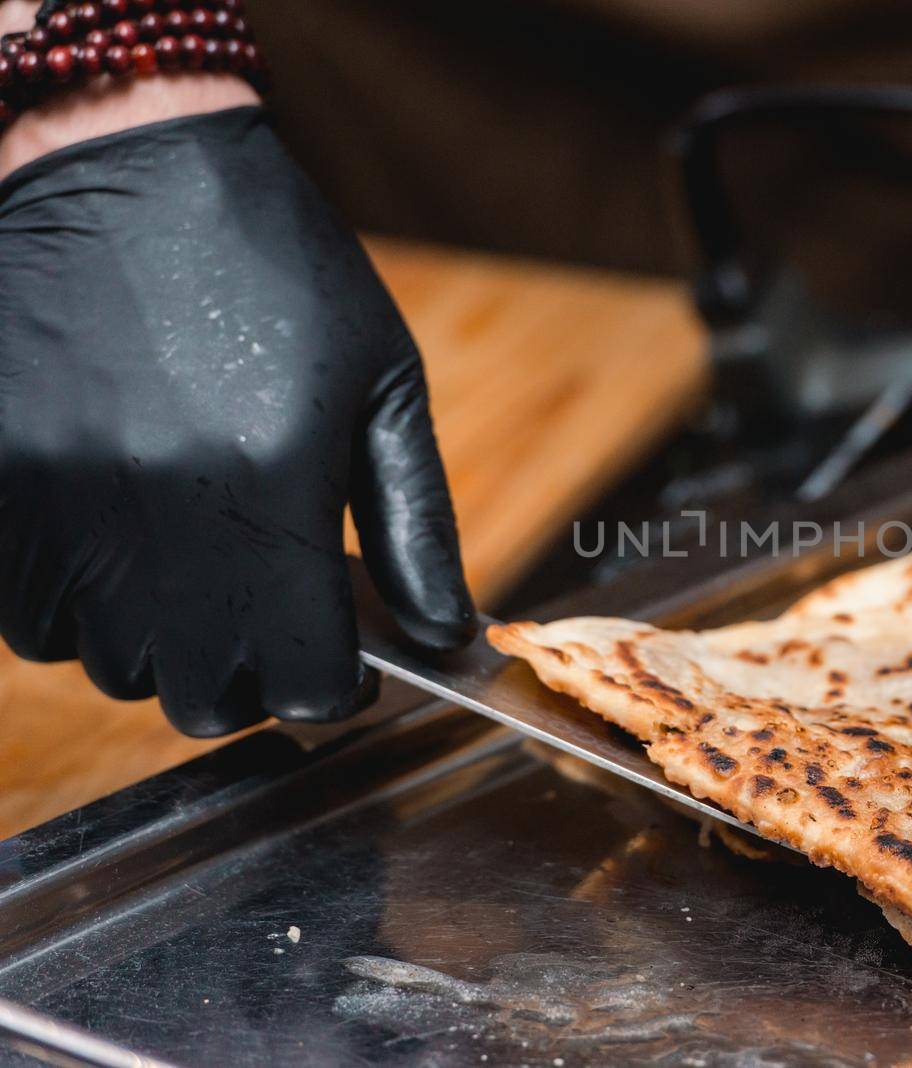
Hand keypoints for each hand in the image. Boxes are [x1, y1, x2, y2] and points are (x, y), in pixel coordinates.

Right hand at [0, 107, 476, 735]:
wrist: (123, 158)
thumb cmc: (278, 268)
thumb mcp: (382, 384)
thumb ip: (418, 526)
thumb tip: (444, 635)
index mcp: (271, 488)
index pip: (300, 680)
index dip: (333, 691)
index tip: (344, 666)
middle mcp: (155, 513)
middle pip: (197, 695)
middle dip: (253, 681)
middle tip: (275, 626)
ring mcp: (57, 501)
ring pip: (110, 665)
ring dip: (167, 646)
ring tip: (202, 571)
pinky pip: (28, 618)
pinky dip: (82, 611)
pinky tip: (126, 546)